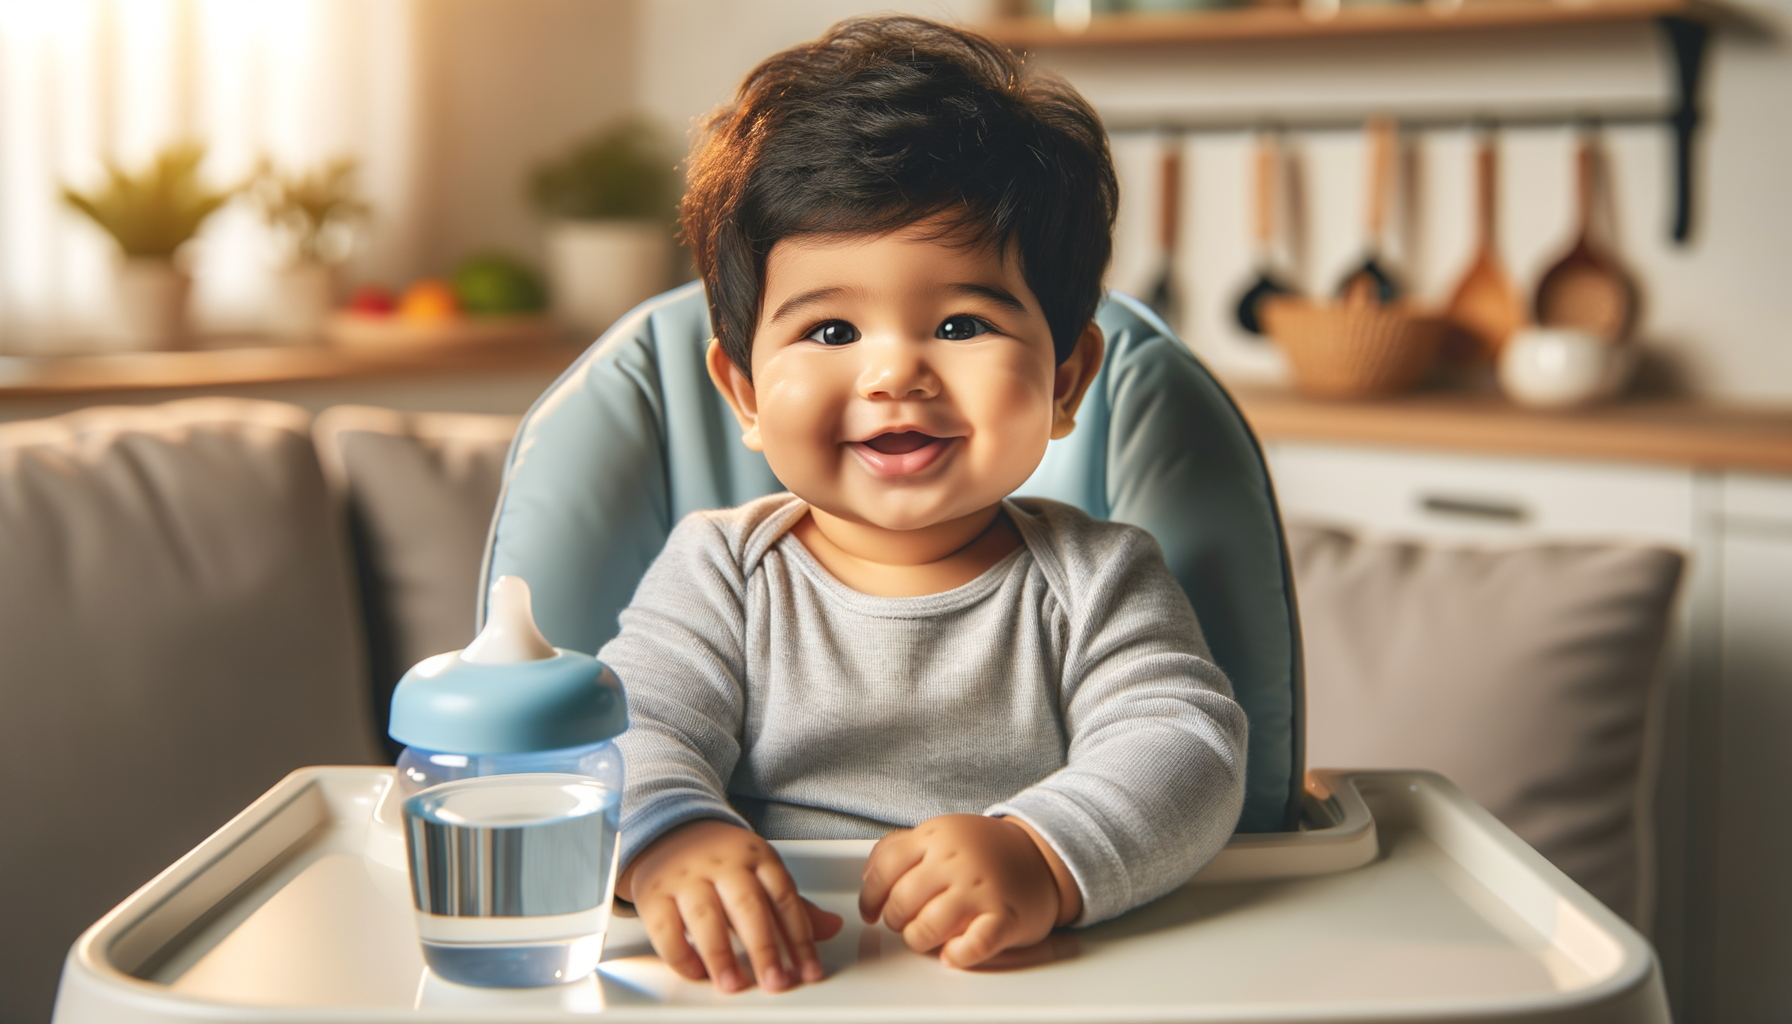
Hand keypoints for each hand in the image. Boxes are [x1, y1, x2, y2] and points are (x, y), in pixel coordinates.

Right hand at [618, 819, 843, 992]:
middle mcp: (722, 864)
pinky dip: (682, 955)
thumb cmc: (722, 860)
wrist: (668, 830)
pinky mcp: (653, 894)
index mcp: (755, 856)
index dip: (800, 937)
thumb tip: (833, 928)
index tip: (808, 970)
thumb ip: (793, 906)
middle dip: (764, 948)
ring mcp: (686, 877)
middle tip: (776, 982)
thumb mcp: (761, 872)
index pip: (784, 897)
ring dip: (721, 955)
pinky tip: (698, 973)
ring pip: (705, 917)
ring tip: (735, 984)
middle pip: (747, 906)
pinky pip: (665, 929)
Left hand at [857, 814, 1081, 968]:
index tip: (871, 911)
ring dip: (919, 939)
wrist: (1042, 857)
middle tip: (905, 922)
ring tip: (927, 936)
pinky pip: (970, 947)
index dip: (870, 896)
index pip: (885, 868)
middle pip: (901, 902)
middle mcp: (956, 860)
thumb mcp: (941, 833)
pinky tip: (953, 951)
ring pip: (927, 928)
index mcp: (937, 836)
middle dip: (896, 920)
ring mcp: (981, 888)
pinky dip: (956, 955)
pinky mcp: (1004, 917)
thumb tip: (867, 876)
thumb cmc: (984, 850)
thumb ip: (900, 847)